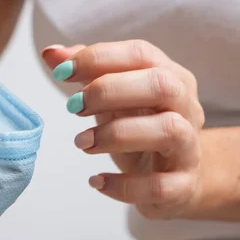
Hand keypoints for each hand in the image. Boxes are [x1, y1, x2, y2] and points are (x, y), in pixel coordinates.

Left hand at [42, 40, 204, 218]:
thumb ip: (86, 73)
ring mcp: (189, 147)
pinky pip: (160, 186)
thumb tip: (50, 53)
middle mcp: (186, 107)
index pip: (140, 54)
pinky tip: (96, 181)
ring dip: (116, 135)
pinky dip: (124, 186)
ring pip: (168, 131)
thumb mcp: (114, 98)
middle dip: (109, 91)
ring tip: (81, 142)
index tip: (61, 72)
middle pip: (160, 85)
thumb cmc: (140, 126)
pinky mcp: (183, 185)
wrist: (180, 174)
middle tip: (72, 107)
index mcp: (170, 76)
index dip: (98, 59)